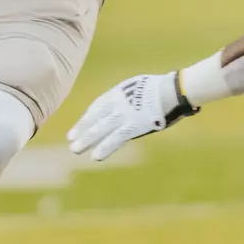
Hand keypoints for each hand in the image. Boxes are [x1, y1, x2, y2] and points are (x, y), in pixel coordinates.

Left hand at [67, 72, 196, 161]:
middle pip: (95, 117)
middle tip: (71, 140)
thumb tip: (124, 106)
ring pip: (100, 128)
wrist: (172, 90)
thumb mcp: (138, 87)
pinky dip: (105, 147)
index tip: (78, 128)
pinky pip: (116, 138)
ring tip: (75, 149)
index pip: (97, 106)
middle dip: (82, 129)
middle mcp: (117, 103)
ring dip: (87, 139)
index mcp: (118, 92)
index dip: (87, 118)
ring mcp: (124, 114)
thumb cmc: (160, 88)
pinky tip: (95, 156)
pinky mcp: (133, 126)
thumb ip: (128, 97)